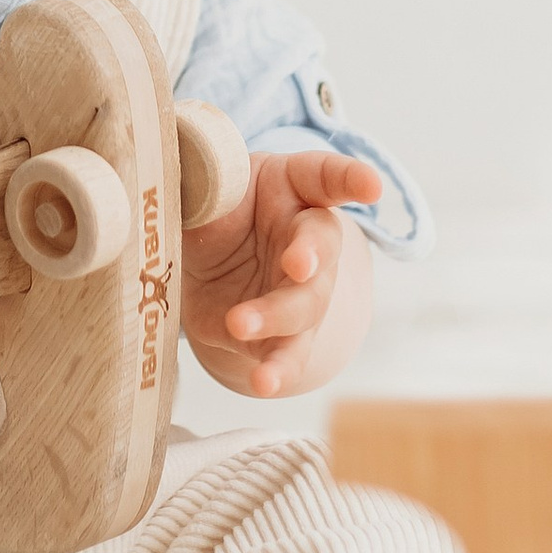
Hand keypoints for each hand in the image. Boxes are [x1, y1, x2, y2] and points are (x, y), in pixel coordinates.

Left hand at [183, 148, 379, 400]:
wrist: (201, 268)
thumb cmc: (216, 212)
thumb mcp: (205, 190)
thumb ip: (202, 184)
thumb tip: (180, 169)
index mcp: (292, 187)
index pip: (327, 176)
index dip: (351, 179)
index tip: (371, 186)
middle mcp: (307, 239)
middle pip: (321, 246)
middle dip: (312, 256)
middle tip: (298, 264)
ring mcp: (302, 291)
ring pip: (306, 306)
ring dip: (277, 316)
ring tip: (241, 324)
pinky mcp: (281, 335)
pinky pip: (286, 355)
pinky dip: (277, 370)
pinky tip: (264, 382)